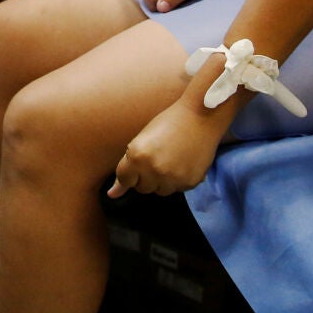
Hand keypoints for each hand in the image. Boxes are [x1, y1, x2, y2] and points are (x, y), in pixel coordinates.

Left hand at [108, 100, 226, 197]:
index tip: (137, 164)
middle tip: (157, 157)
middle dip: (145, 176)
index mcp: (137, 156)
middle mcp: (154, 170)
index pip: (124, 179)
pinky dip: (178, 179)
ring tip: (171, 159)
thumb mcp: (141, 140)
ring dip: (162, 180)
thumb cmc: (168, 123)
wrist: (200, 117)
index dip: (130, 171)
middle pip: (142, 188)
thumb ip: (127, 167)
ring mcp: (173, 178)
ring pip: (160, 191)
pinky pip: (177, 189)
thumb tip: (112, 195)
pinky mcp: (189, 183)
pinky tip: (183, 162)